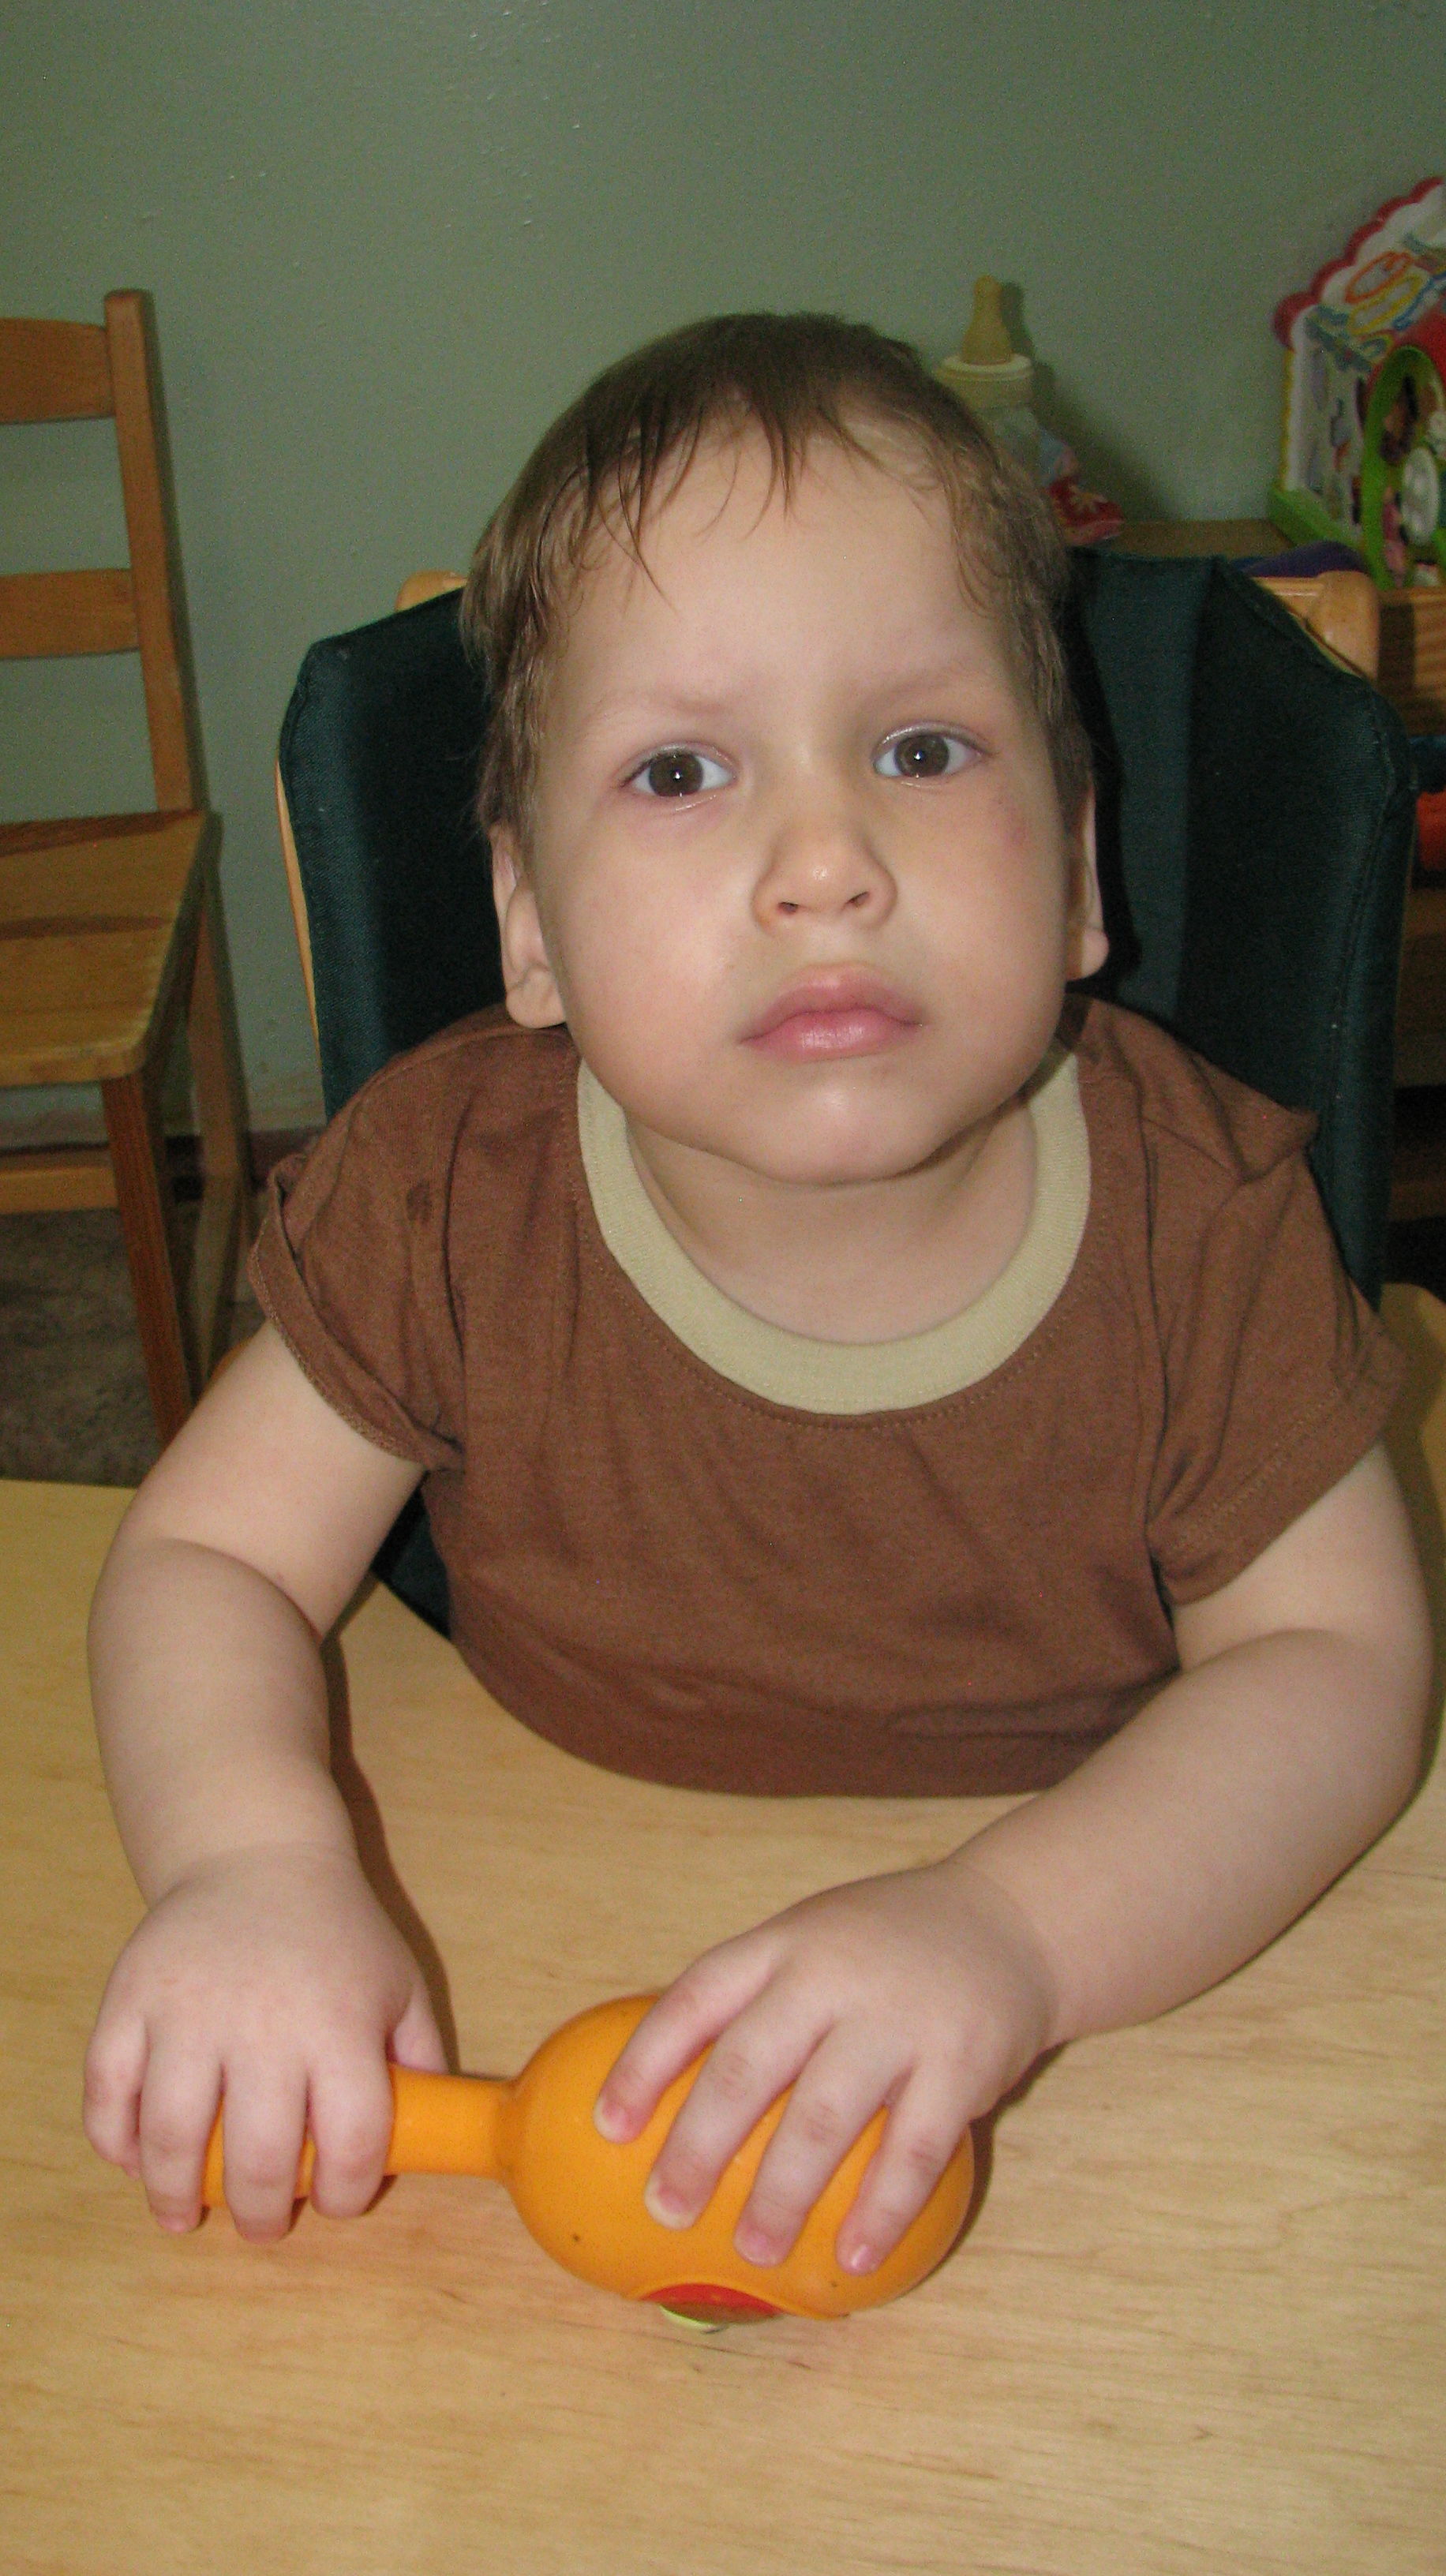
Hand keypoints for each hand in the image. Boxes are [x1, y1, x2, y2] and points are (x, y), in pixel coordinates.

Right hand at [83, 1844, 444, 2241]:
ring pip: (171, 2138)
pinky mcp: (129, 1999)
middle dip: (260, 2214)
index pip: (350, 2141)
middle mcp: (261, 2024)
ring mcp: (186, 2013)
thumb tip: (429, 2138)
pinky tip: (137, 2160)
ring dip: (176, 2195)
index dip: (346, 2191)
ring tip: (186, 2214)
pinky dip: (115, 2141)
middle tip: (261, 2223)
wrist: (255, 1855)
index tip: (335, 2198)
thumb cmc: (336, 1934)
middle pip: (257, 2157)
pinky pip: (107, 2091)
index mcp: (338, 2025)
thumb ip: (421, 2060)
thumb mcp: (400, 1985)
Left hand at [593, 1854, 1056, 2275]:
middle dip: (699, 2145)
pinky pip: (914, 2150)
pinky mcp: (960, 2062)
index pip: (697, 1997)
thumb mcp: (814, 1940)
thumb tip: (666, 2099)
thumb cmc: (886, 1946)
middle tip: (667, 2210)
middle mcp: (833, 1974)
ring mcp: (899, 2018)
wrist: (1014, 1920)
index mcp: (784, 1943)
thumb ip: (756, 2000)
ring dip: (781, 2194)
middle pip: (748, 2065)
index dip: (646, 2062)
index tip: (608, 2127)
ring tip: (754, 2251)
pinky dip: (880, 2210)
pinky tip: (853, 2258)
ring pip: (823, 2117)